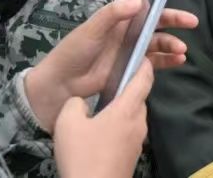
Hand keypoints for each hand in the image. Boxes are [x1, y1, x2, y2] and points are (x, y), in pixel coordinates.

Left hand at [25, 0, 197, 131]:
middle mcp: (125, 31)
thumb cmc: (72, 53)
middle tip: (192, 23)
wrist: (58, 88)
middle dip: (173, 20)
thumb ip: (114, 14)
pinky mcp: (129, 69)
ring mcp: (128, 50)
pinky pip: (152, 63)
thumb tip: (140, 0)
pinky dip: (166, 61)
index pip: (141, 0)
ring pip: (156, 43)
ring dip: (171, 44)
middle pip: (154, 22)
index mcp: (116, 17)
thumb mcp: (91, 30)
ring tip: (183, 52)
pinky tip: (177, 62)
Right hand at [53, 62, 151, 177]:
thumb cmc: (83, 155)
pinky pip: (129, 132)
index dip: (144, 64)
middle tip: (109, 84)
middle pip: (139, 97)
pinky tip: (101, 134)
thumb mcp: (68, 122)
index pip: (145, 79)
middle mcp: (139, 122)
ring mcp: (138, 140)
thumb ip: (75, 104)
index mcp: (128, 109)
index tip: (138, 55)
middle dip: (127, 89)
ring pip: (133, 116)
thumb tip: (82, 104)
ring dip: (122, 110)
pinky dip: (119, 127)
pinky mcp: (133, 155)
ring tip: (100, 110)